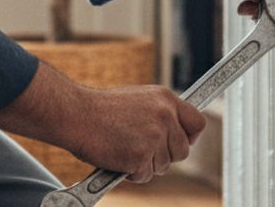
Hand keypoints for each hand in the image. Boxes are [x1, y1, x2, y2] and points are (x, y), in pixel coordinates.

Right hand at [68, 84, 206, 182]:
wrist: (76, 114)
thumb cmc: (100, 109)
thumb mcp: (138, 100)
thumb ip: (158, 114)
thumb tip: (172, 132)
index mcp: (166, 98)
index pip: (198, 123)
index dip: (190, 137)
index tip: (180, 142)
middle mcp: (165, 116)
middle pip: (182, 151)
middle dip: (165, 156)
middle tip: (142, 151)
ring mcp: (154, 136)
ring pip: (163, 166)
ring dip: (145, 165)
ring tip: (123, 148)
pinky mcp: (141, 155)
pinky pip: (144, 175)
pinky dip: (131, 173)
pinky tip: (117, 157)